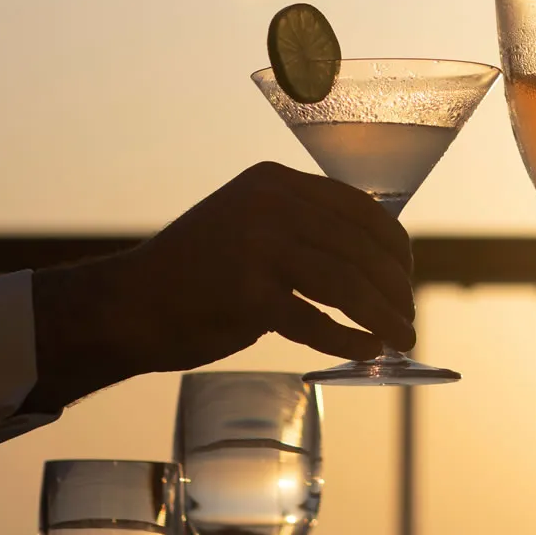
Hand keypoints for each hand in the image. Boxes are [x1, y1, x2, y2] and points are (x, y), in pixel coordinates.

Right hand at [25, 162, 415, 410]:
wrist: (127, 305)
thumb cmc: (195, 274)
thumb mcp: (249, 225)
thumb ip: (301, 229)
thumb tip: (373, 261)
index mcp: (274, 183)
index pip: (359, 208)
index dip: (394, 245)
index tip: (407, 275)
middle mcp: (269, 206)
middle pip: (360, 248)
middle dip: (396, 288)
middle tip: (408, 318)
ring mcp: (258, 248)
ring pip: (348, 284)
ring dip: (383, 317)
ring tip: (402, 339)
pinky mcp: (249, 295)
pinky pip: (316, 320)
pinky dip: (347, 339)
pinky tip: (365, 351)